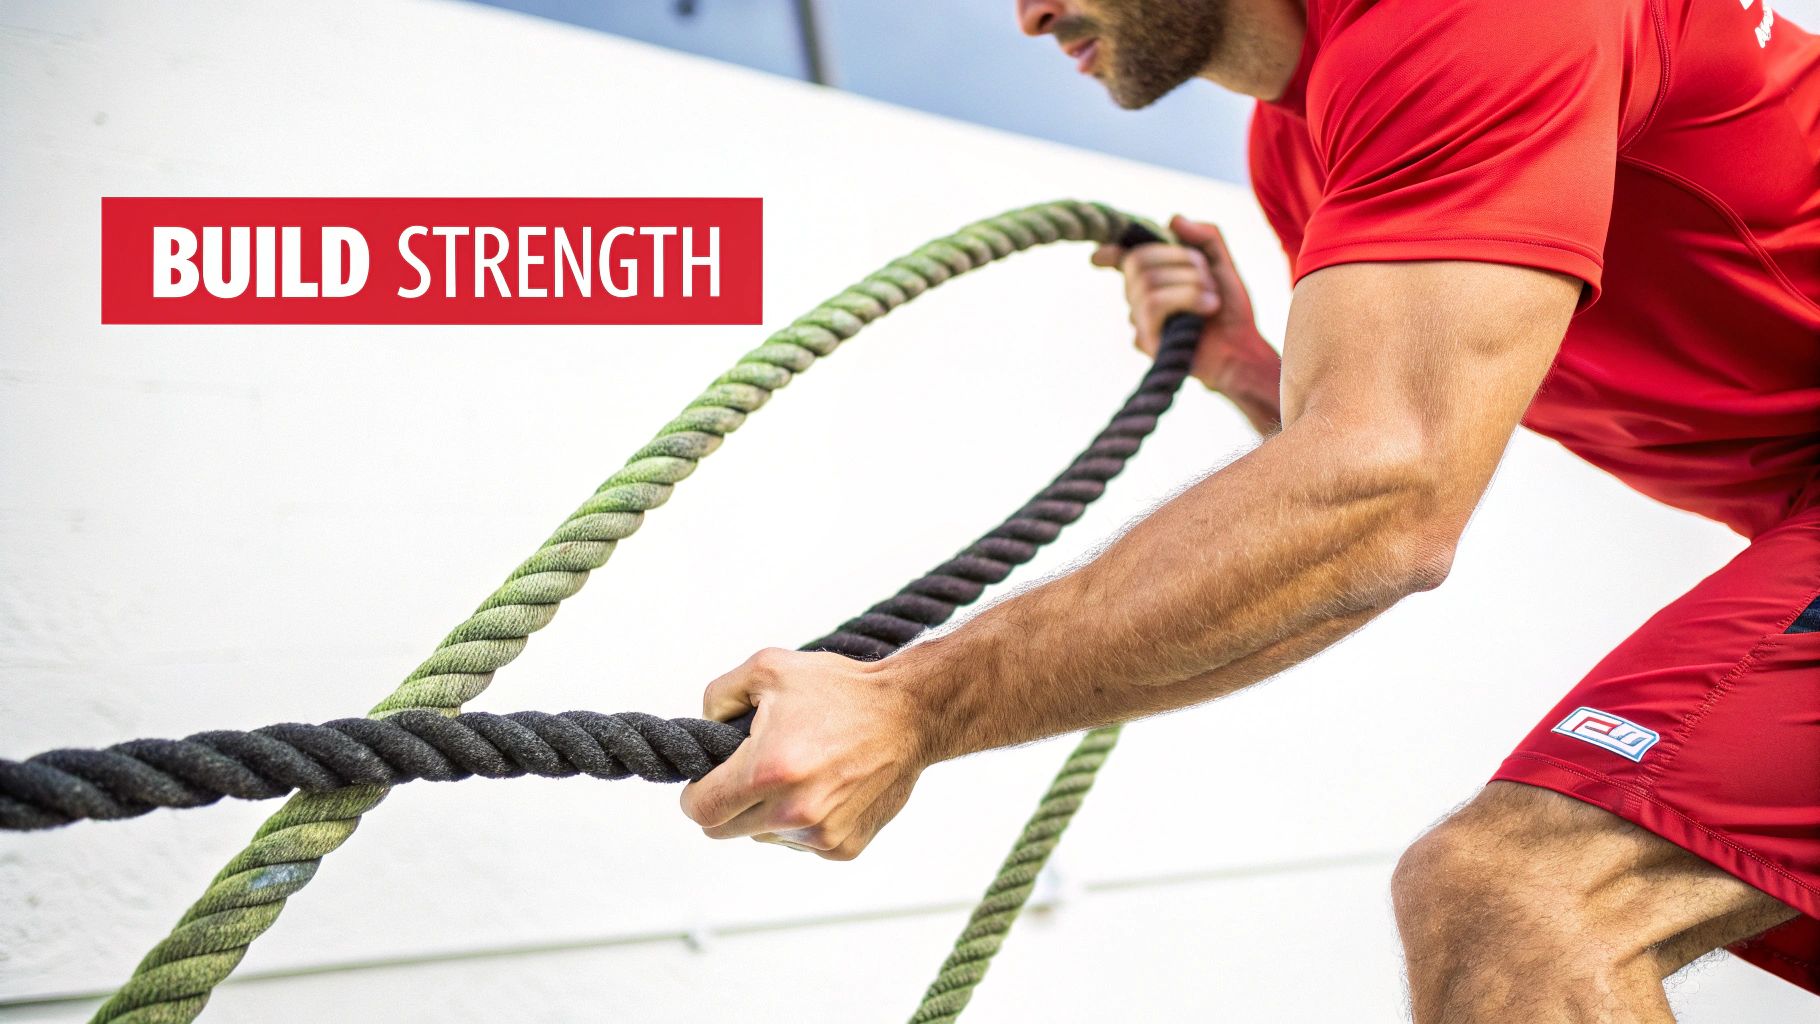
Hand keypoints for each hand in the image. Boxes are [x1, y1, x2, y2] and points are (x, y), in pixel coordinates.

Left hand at [679, 648, 928, 860]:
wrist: (909, 713)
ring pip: (763, 837)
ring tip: (799, 772)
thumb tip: (703, 729)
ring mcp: (820, 835)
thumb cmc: (842, 690)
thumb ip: (718, 696)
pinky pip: (800, 843)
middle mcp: (793, 811)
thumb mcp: (768, 669)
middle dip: (728, 801)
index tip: (708, 778)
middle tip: (752, 770)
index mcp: (768, 770)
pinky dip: (802, 821)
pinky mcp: (843, 847)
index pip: (700, 810)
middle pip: (724, 830)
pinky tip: (825, 787)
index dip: (696, 792)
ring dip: (768, 812)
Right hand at [1093, 215, 1282, 432]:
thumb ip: (1205, 235)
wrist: (1241, 347)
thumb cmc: (1229, 308)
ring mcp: (1139, 318)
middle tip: (1208, 278)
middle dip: (1182, 260)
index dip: (1107, 253)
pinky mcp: (1144, 338)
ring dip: (1190, 283)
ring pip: (1148, 280)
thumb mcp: (1223, 263)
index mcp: (1154, 276)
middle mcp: (1139, 296)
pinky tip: (1206, 311)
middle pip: (1138, 259)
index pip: (1121, 259)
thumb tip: (1172, 218)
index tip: (1097, 255)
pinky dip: (1187, 298)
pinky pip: (1154, 302)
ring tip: (1211, 299)